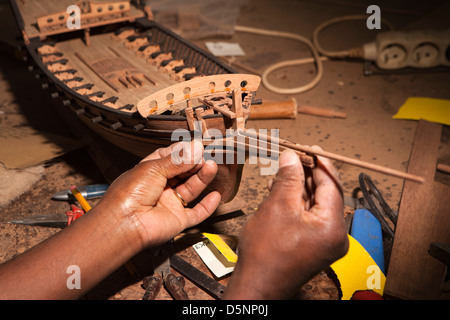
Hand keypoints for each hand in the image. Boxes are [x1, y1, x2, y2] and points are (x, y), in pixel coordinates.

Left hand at [95, 140, 221, 248]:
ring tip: (211, 167)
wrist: (125, 223)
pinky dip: (207, 206)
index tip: (197, 146)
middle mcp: (160, 187)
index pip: (171, 158)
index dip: (185, 152)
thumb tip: (196, 147)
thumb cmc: (128, 196)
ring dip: (202, 178)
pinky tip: (215, 195)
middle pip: (184, 173)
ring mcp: (169, 204)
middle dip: (195, 164)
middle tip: (206, 156)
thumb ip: (178, 160)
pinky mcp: (177, 220)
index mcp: (150, 172)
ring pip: (192, 189)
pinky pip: (197, 213)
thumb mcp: (154, 168)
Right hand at [224, 148, 348, 298]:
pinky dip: (297, 203)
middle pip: (325, 194)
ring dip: (300, 187)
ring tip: (284, 171)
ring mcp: (325, 241)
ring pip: (315, 205)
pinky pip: (309, 216)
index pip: (331, 185)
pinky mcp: (314, 244)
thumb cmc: (265, 253)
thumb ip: (288, 178)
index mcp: (332, 227)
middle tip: (295, 157)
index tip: (310, 149)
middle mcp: (335, 235)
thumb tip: (291, 157)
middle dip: (308, 174)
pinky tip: (282, 190)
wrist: (257, 285)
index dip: (320, 164)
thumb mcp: (277, 206)